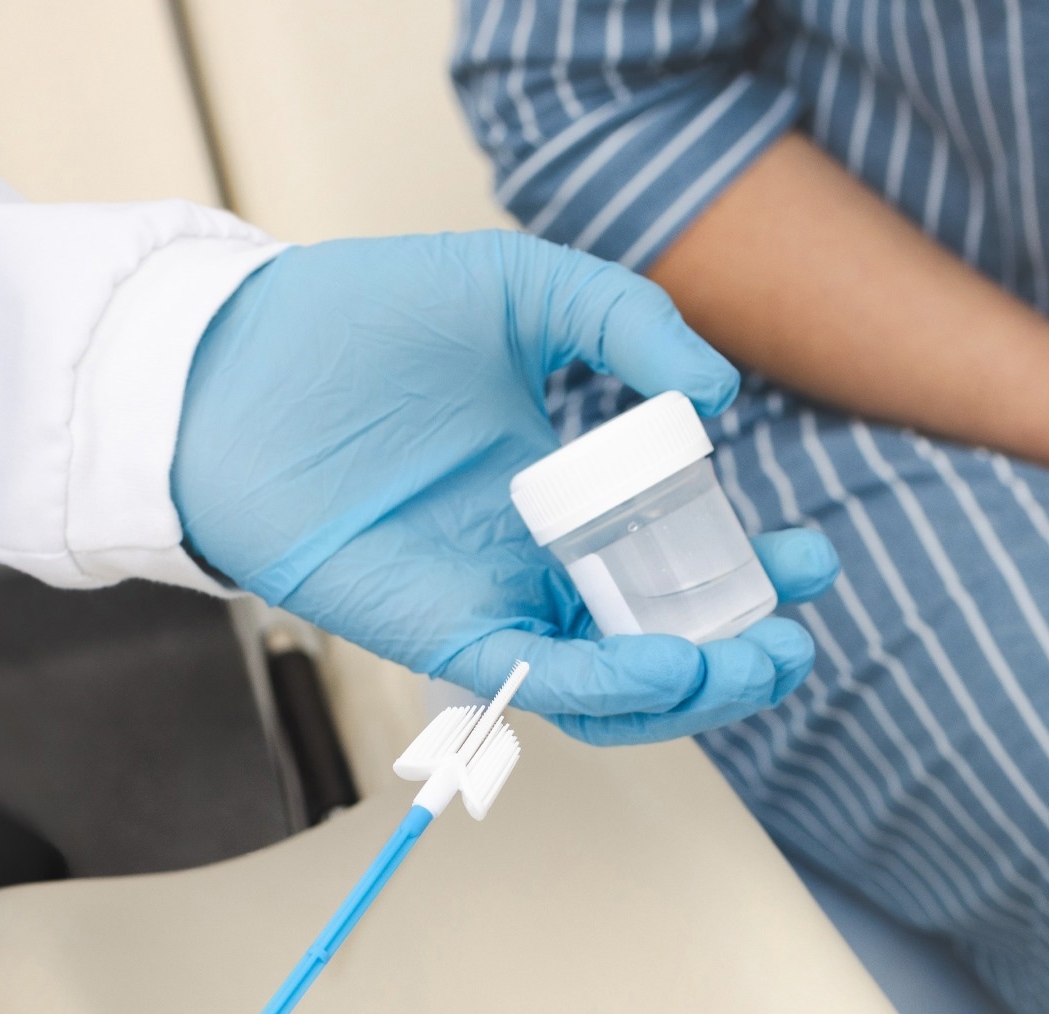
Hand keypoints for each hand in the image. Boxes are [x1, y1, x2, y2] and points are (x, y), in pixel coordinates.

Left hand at [172, 233, 840, 744]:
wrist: (238, 350)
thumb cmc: (368, 316)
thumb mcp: (526, 289)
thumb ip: (628, 322)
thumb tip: (716, 403)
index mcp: (564, 493)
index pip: (674, 559)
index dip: (750, 571)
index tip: (810, 559)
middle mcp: (534, 559)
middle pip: (657, 639)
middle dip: (741, 649)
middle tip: (793, 631)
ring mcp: (490, 598)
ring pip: (607, 686)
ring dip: (692, 689)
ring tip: (755, 659)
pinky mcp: (438, 626)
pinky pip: (534, 682)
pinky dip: (609, 686)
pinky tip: (674, 662)